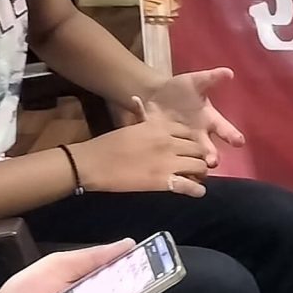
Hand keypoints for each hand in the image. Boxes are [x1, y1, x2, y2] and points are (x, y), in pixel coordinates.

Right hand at [69, 118, 210, 197]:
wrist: (93, 163)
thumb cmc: (108, 144)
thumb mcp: (131, 127)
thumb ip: (143, 119)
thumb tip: (137, 101)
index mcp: (160, 127)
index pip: (189, 132)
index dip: (189, 142)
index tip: (186, 149)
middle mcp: (169, 141)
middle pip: (198, 149)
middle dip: (198, 157)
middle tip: (193, 166)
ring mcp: (168, 162)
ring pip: (200, 166)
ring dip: (199, 173)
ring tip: (194, 178)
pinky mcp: (164, 181)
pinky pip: (192, 186)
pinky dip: (197, 190)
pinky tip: (197, 192)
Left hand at [143, 66, 243, 164]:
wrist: (154, 95)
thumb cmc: (179, 90)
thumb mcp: (194, 82)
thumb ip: (211, 78)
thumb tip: (229, 72)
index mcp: (209, 120)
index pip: (225, 130)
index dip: (233, 136)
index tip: (239, 141)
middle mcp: (199, 135)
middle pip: (209, 150)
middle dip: (212, 156)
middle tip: (212, 161)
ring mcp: (182, 142)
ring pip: (190, 157)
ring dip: (192, 162)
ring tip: (192, 168)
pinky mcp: (164, 144)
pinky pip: (166, 149)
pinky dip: (165, 150)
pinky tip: (168, 157)